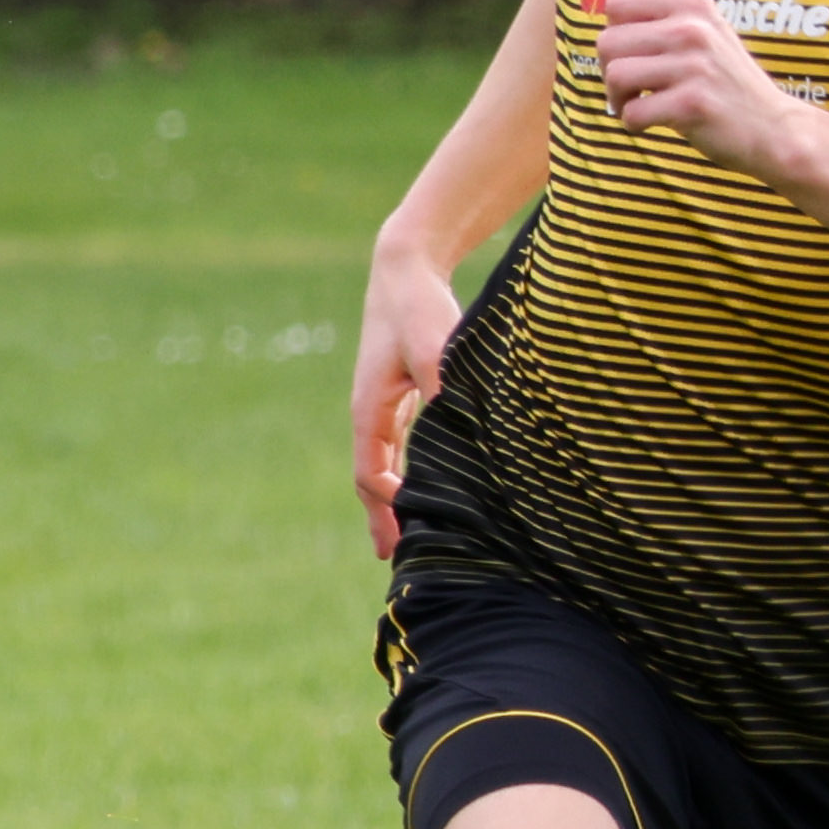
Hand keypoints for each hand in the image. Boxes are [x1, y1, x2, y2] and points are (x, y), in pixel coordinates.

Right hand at [347, 242, 461, 552]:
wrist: (404, 270)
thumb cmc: (419, 308)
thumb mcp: (435, 348)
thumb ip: (444, 390)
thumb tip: (460, 431)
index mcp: (369, 409)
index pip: (372, 474)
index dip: (389, 509)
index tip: (410, 536)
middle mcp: (368, 413)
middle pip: (370, 479)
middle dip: (381, 518)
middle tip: (394, 559)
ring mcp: (381, 406)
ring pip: (381, 465)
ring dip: (391, 500)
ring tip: (404, 533)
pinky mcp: (398, 396)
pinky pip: (394, 447)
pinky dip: (403, 473)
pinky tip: (421, 486)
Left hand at [582, 0, 828, 183]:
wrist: (771, 126)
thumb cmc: (720, 71)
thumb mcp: (693, 20)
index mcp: (691, 1)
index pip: (614, 4)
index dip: (617, 33)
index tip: (641, 52)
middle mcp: (694, 27)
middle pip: (606, 42)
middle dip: (613, 70)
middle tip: (643, 84)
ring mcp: (695, 64)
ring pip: (614, 76)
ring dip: (622, 99)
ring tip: (649, 102)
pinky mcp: (693, 103)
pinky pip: (632, 113)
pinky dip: (636, 124)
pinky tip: (660, 121)